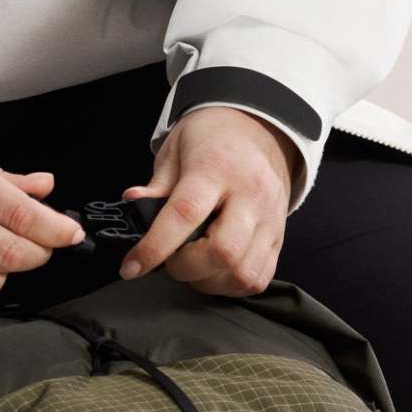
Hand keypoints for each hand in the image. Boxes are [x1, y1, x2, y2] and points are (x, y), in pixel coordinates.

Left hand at [117, 106, 295, 296]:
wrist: (257, 128)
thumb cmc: (211, 138)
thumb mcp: (176, 148)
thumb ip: (157, 184)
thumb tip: (134, 204)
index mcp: (217, 167)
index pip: (186, 213)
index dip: (155, 246)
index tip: (131, 266)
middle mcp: (250, 194)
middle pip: (223, 251)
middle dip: (187, 269)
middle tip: (170, 259)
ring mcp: (270, 218)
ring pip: (243, 273)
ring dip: (209, 281)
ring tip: (192, 265)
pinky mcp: (279, 237)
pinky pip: (258, 278)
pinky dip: (231, 283)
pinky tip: (215, 269)